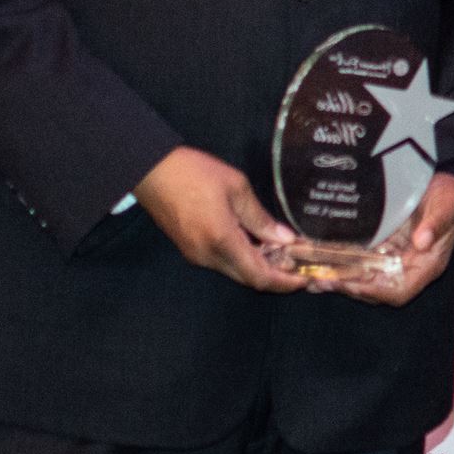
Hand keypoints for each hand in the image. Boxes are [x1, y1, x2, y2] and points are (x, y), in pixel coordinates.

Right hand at [133, 146, 303, 292]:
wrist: (151, 170)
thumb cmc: (194, 173)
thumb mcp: (236, 187)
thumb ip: (260, 218)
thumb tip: (285, 239)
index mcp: (222, 241)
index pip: (258, 276)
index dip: (283, 283)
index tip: (302, 280)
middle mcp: (208, 256)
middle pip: (247, 278)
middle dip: (274, 277)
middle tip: (296, 266)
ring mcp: (196, 255)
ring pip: (234, 271)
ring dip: (258, 266)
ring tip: (280, 252)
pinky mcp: (189, 249)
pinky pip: (222, 262)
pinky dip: (242, 259)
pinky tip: (255, 244)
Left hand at [316, 173, 453, 307]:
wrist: (443, 182)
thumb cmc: (449, 196)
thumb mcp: (447, 204)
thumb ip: (436, 223)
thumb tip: (422, 241)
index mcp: (426, 266)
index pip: (399, 291)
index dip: (374, 291)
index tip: (351, 285)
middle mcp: (406, 268)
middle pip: (375, 288)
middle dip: (347, 287)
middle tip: (320, 281)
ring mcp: (391, 259)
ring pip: (362, 277)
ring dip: (337, 279)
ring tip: (311, 277)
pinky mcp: (380, 247)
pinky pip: (358, 261)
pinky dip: (338, 263)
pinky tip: (316, 259)